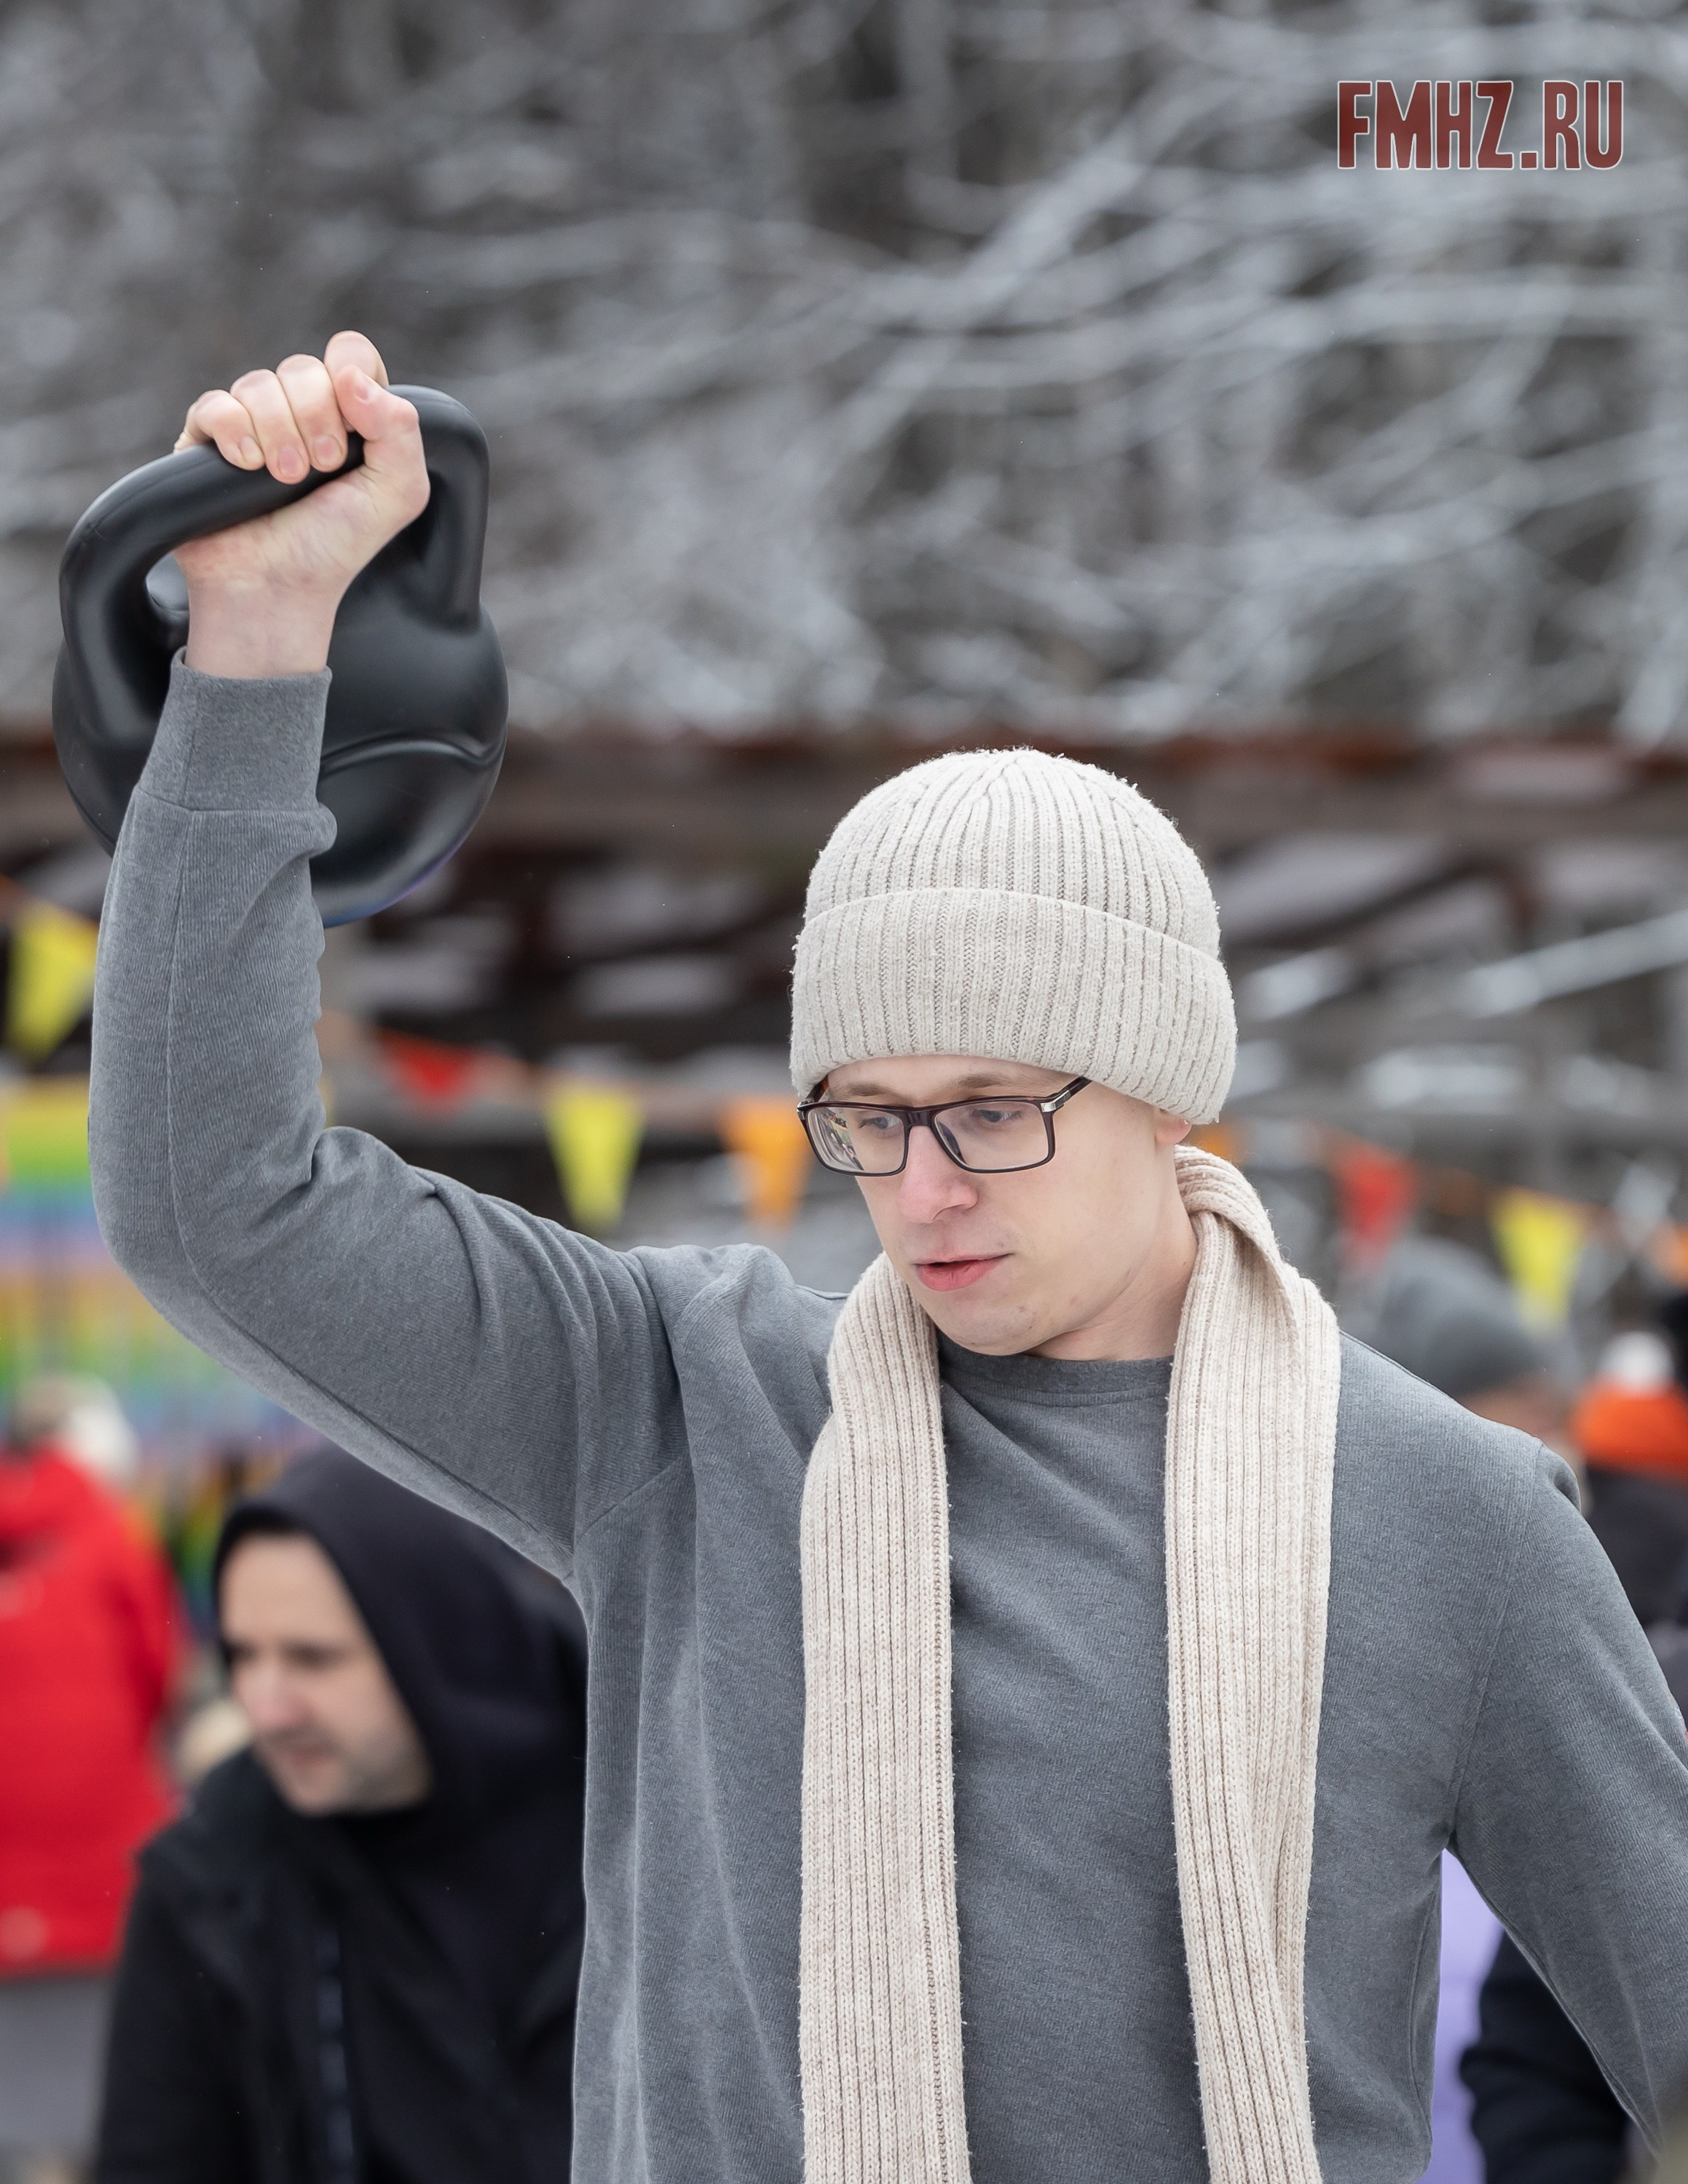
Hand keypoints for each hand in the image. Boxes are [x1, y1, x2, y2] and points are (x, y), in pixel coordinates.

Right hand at [173, 333, 430, 678]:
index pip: (351, 354)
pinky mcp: (207, 438)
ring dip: (278, 433)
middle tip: (320, 469)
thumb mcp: (397, 493)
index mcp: (349, 415)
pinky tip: (246, 467)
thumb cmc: (337, 544)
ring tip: (283, 480)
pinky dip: (234, 432)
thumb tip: (352, 374)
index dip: (353, 379)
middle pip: (305, 368)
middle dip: (316, 418)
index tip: (355, 432)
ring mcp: (252, 421)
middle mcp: (300, 411)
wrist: (277, 586)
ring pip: (260, 383)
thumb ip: (401, 429)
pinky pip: (215, 404)